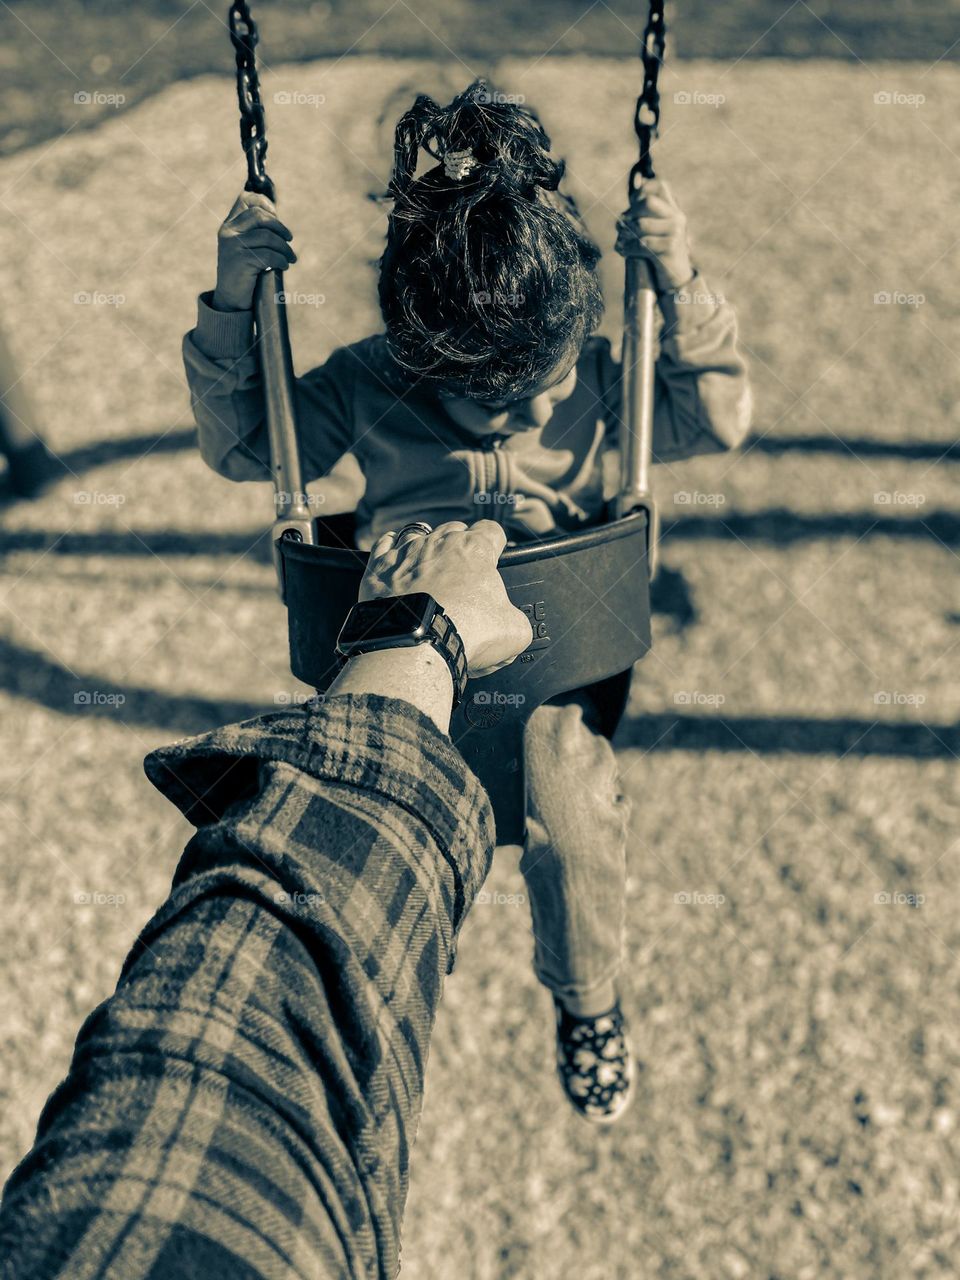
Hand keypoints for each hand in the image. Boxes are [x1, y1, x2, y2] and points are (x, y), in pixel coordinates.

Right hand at [212, 191, 297, 312]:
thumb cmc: (244, 273)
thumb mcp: (246, 248)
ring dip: (284, 247)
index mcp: (229, 225)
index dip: (263, 202)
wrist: (231, 300)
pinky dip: (281, 260)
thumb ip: (256, 233)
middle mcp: (228, 232)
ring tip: (290, 258)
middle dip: (280, 227)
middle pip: (259, 216)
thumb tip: (279, 223)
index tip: (276, 215)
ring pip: (267, 236)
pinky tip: (284, 266)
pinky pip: (268, 255)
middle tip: (289, 240)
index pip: (244, 200)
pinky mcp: (240, 261)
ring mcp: (233, 246)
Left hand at [359, 521, 532, 677]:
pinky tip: (396, 565)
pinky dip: (391, 552)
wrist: (415, 644)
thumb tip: (512, 624)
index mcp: (476, 550)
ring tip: (428, 567)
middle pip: (454, 530)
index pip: (492, 530)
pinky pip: (384, 545)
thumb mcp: (514, 631)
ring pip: (418, 533)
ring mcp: (406, 551)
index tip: (494, 555)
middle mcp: (440, 542)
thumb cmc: (467, 633)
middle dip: (459, 545)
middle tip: (461, 572)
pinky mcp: (379, 567)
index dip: (495, 543)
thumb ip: (516, 618)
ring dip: (425, 546)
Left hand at [615, 177, 693, 292]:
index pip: (660, 185)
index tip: (631, 206)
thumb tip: (622, 215)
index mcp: (674, 211)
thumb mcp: (654, 235)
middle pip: (647, 202)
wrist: (676, 281)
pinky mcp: (670, 247)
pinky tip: (623, 253)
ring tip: (620, 242)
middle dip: (629, 214)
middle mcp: (677, 218)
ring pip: (640, 225)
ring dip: (624, 235)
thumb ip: (643, 220)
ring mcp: (675, 232)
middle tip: (621, 226)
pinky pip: (641, 243)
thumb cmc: (660, 257)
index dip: (642, 190)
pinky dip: (627, 248)